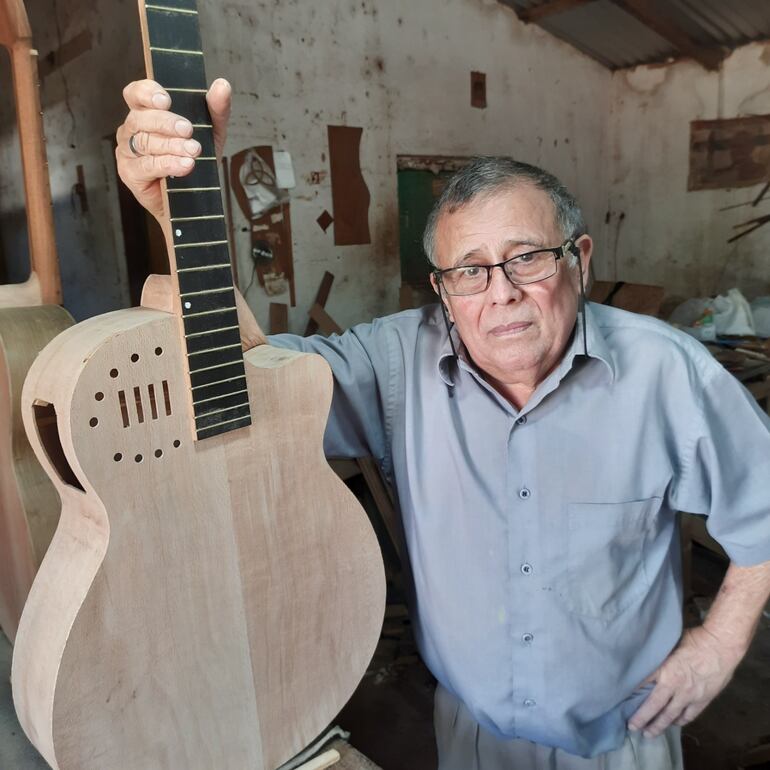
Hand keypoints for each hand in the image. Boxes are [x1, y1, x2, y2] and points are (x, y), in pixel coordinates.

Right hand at [115, 77, 231, 221]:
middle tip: (188, 130)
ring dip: (170, 145)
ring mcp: (128, 152)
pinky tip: (184, 165)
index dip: (147, 93)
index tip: (166, 99)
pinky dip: (167, 164)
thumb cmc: (197, 160)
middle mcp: (132, 129)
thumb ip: (216, 109)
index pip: (136, 93)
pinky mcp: (130, 173)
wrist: (194, 199)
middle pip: (140, 118)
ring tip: (193, 151)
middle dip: (166, 123)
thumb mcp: (211, 133)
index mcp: (146, 113)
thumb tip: (222, 85)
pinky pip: (146, 165)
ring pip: (144, 142)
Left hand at [628, 626, 742, 737]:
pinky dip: (679, 721)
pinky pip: (688, 715)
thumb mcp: (669, 643)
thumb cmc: (694, 639)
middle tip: (632, 726)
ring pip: (670, 716)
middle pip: (654, 706)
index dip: (631, 693)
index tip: (620, 700)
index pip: (642, 684)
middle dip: (642, 718)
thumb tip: (646, 656)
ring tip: (649, 733)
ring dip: (659, 725)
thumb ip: (659, 655)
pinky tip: (674, 723)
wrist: (720, 646)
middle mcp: (674, 686)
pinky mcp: (702, 700)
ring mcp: (689, 696)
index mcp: (664, 669)